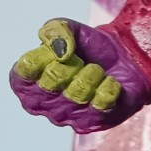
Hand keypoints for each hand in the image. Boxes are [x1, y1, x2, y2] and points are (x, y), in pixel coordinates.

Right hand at [10, 20, 150, 132]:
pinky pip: (102, 101)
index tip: (61, 50)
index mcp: (26, 82)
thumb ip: (54, 31)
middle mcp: (41, 104)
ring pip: (78, 92)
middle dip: (72, 63)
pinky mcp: (93, 122)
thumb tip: (60, 51)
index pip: (25, 69)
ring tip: (96, 71)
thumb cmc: (87, 47)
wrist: (125, 57)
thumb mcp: (66, 28)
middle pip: (52, 78)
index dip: (45, 55)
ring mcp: (66, 116)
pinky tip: (110, 83)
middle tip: (81, 61)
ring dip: (93, 74)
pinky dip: (110, 85)